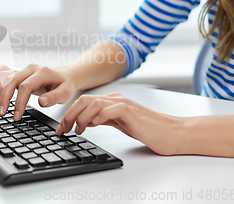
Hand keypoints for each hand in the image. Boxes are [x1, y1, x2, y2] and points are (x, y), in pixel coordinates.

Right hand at [0, 64, 76, 120]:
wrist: (65, 76)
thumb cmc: (64, 85)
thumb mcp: (65, 93)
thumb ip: (54, 97)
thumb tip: (41, 102)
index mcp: (42, 73)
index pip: (26, 86)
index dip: (19, 101)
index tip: (17, 116)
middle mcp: (30, 69)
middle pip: (12, 80)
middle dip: (4, 97)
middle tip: (1, 113)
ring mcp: (23, 69)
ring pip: (5, 76)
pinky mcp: (18, 72)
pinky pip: (3, 70)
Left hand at [55, 93, 182, 155]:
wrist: (173, 133)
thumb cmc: (149, 129)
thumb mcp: (120, 124)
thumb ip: (104, 119)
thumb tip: (85, 122)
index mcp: (112, 102)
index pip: (84, 102)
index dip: (69, 114)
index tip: (61, 129)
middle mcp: (115, 100)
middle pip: (84, 100)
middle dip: (69, 115)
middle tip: (63, 130)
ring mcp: (123, 104)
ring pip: (94, 103)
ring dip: (81, 117)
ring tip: (77, 130)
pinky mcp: (131, 112)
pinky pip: (110, 109)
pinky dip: (99, 115)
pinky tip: (93, 125)